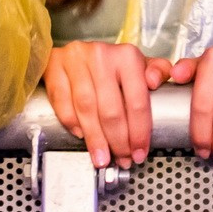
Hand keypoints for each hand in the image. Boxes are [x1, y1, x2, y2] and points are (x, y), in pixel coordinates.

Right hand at [42, 40, 171, 169]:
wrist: (77, 52)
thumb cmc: (111, 64)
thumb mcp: (139, 65)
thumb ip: (158, 71)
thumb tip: (156, 81)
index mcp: (127, 56)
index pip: (137, 100)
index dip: (139, 132)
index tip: (139, 152)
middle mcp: (101, 55)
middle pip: (111, 109)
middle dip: (118, 141)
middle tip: (121, 159)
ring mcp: (76, 60)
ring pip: (86, 108)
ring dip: (95, 138)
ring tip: (102, 157)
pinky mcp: (55, 66)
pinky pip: (62, 101)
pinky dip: (71, 122)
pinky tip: (80, 136)